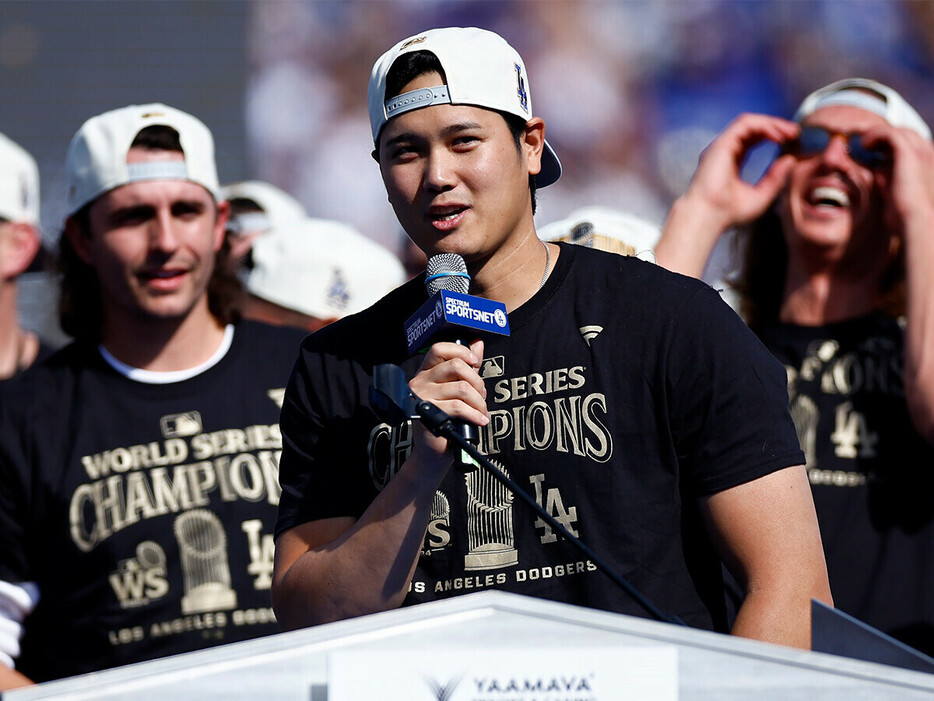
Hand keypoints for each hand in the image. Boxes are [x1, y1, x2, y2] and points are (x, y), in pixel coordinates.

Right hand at [408, 339, 487, 463]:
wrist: (434, 451)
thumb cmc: (447, 419)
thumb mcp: (457, 389)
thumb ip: (466, 367)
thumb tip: (477, 343)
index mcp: (426, 372)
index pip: (440, 349)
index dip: (460, 352)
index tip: (474, 363)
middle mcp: (420, 381)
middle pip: (455, 366)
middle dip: (477, 381)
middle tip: (482, 395)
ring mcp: (422, 397)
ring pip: (461, 388)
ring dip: (479, 402)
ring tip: (481, 412)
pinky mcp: (427, 414)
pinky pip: (458, 406)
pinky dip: (474, 414)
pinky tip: (479, 420)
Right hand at [684, 113, 799, 229]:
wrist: (708, 217)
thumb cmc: (726, 214)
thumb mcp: (761, 196)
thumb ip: (775, 178)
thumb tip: (789, 160)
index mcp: (731, 163)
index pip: (752, 140)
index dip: (771, 135)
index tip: (791, 141)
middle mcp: (724, 152)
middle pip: (751, 128)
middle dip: (775, 126)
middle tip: (795, 132)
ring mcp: (721, 146)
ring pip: (748, 122)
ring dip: (771, 123)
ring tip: (789, 131)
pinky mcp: (721, 144)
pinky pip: (745, 124)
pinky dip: (763, 125)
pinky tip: (777, 134)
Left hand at [863, 124, 933, 238]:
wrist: (916, 221)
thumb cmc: (905, 214)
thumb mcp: (895, 192)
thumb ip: (888, 179)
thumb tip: (877, 171)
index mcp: (928, 162)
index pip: (909, 143)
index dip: (888, 143)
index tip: (870, 147)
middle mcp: (928, 153)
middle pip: (904, 133)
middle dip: (882, 134)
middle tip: (862, 139)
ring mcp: (921, 151)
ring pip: (896, 130)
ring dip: (876, 133)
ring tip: (861, 140)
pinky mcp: (910, 153)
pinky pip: (890, 134)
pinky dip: (875, 135)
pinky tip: (864, 143)